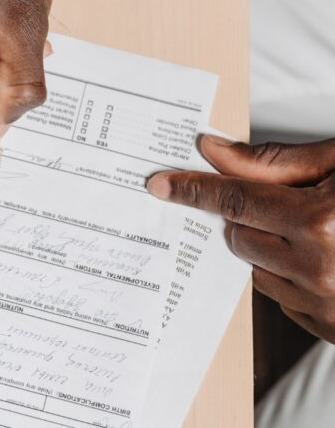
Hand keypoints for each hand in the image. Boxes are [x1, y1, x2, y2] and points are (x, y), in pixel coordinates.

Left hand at [148, 135, 334, 341]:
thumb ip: (273, 161)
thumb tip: (212, 151)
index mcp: (321, 220)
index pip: (232, 198)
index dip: (191, 188)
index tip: (161, 183)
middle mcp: (320, 266)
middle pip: (236, 234)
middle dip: (242, 214)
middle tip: (275, 199)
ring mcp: (326, 304)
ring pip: (254, 267)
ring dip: (266, 244)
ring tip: (310, 228)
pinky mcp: (330, 328)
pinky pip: (281, 297)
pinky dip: (287, 274)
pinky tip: (322, 256)